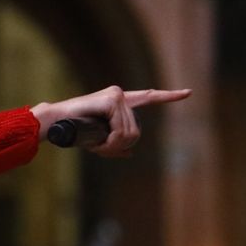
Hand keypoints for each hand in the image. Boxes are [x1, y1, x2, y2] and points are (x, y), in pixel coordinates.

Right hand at [30, 86, 190, 158]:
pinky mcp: (111, 100)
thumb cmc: (74, 131)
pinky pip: (121, 129)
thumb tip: (130, 153)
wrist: (56, 124)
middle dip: (121, 147)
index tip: (189, 93)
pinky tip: (97, 141)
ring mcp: (116, 96)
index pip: (149, 97)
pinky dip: (110, 141)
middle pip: (136, 131)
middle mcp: (120, 95)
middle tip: (102, 150)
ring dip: (114, 146)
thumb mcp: (98, 140)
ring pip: (129, 132)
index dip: (169, 97)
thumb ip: (115, 144)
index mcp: (119, 102)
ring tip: (97, 145)